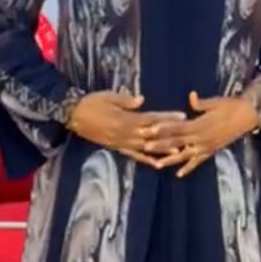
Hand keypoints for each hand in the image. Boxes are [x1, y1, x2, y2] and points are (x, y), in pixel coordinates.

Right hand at [66, 92, 185, 167]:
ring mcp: (122, 142)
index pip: (151, 118)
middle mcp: (126, 133)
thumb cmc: (92, 102)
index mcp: (126, 118)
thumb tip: (142, 100)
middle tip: (187, 136)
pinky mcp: (117, 148)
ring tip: (179, 152)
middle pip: (152, 135)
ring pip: (146, 148)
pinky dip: (146, 160)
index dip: (167, 118)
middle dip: (170, 135)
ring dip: (162, 150)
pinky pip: (134, 155)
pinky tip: (157, 164)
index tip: (181, 116)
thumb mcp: (108, 96)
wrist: (74, 115)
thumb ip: (126, 100)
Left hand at [147, 91, 260, 178]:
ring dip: (170, 160)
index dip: (163, 128)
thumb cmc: (231, 106)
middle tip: (144, 147)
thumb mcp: (216, 102)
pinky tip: (178, 174)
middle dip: (160, 145)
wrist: (248, 116)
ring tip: (156, 165)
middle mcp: (201, 137)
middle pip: (177, 142)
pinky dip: (188, 168)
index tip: (149, 129)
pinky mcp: (211, 151)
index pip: (177, 127)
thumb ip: (201, 103)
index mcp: (200, 124)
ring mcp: (206, 146)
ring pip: (184, 155)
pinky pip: (198, 161)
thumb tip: (191, 96)